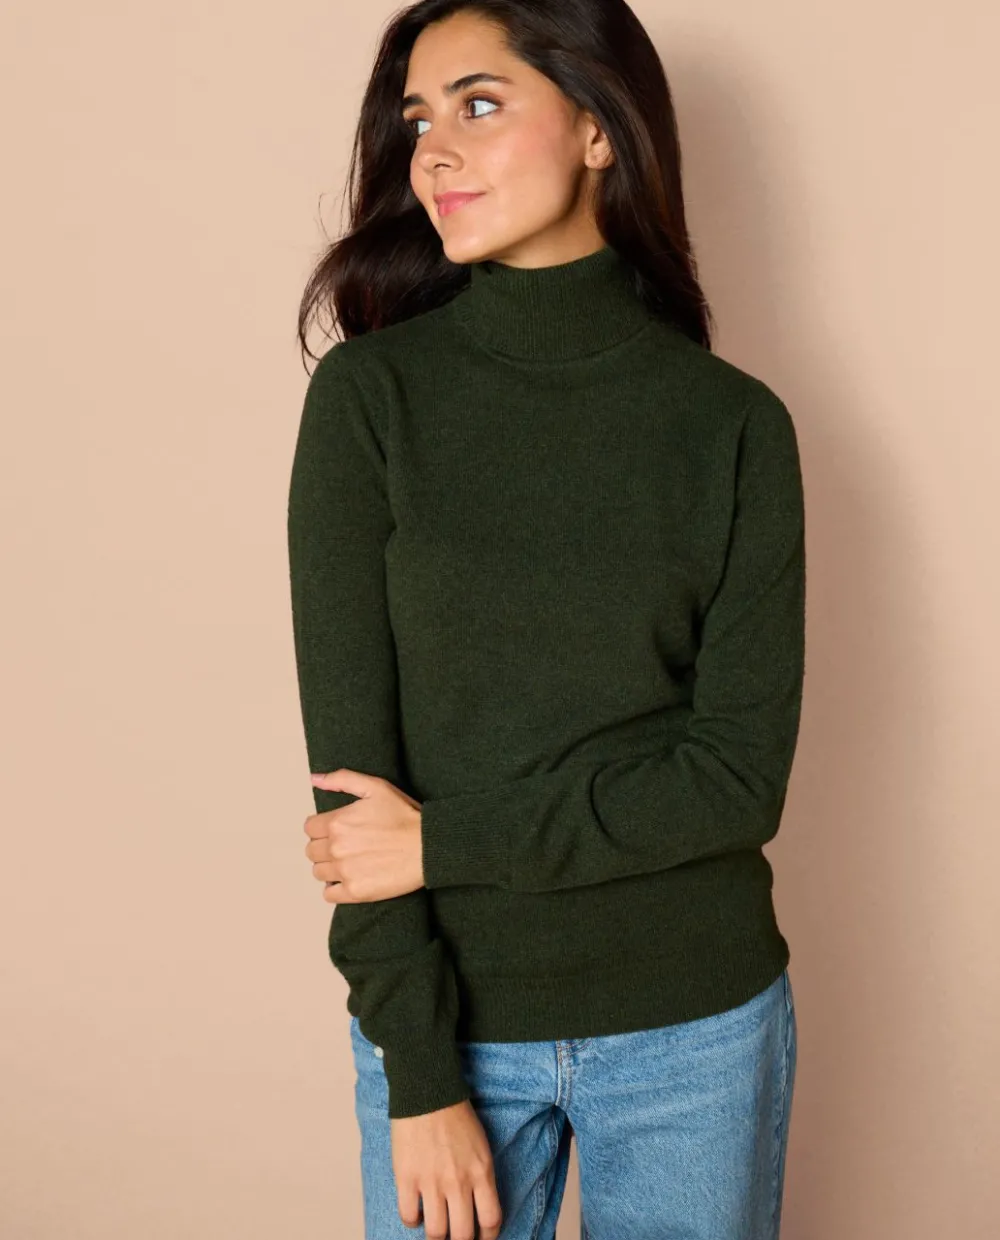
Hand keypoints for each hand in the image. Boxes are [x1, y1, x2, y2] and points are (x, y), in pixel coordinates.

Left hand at [304, 769, 424, 903]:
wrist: (429, 846)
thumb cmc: (406, 816)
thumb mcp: (376, 787)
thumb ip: (342, 779)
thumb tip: (314, 778)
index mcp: (337, 823)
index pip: (309, 828)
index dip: (321, 827)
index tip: (335, 829)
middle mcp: (336, 848)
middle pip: (312, 851)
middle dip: (324, 847)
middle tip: (344, 845)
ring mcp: (345, 872)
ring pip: (319, 872)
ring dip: (329, 867)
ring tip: (348, 862)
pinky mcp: (356, 892)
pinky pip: (329, 895)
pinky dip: (335, 889)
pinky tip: (348, 879)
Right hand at [391, 1099, 502, 1239]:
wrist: (428, 1091)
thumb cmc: (456, 1116)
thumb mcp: (481, 1146)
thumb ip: (482, 1177)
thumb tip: (479, 1207)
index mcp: (481, 1172)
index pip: (491, 1220)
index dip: (487, 1238)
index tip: (482, 1239)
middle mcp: (458, 1182)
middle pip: (462, 1234)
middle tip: (456, 1238)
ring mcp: (431, 1182)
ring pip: (436, 1232)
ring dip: (436, 1236)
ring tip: (435, 1230)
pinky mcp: (407, 1178)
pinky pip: (409, 1216)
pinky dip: (413, 1221)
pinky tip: (416, 1213)